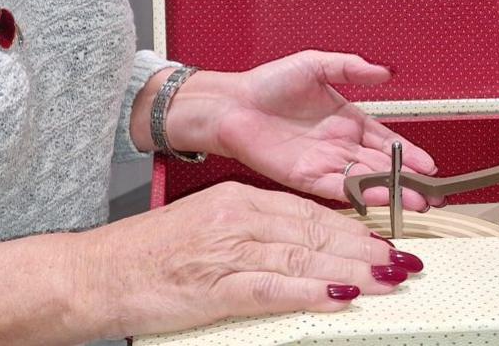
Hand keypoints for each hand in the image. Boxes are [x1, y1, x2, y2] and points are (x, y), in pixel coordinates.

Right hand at [80, 181, 418, 339]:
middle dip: (366, 246)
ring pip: (303, 257)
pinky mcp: (213, 286)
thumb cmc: (147, 257)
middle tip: (404, 259)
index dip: (353, 225)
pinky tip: (340, 297)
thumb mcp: (206, 229)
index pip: (308, 210)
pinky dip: (310, 292)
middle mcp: (236, 218)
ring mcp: (226, 251)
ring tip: (389, 277)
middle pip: (316, 231)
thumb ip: (253, 234)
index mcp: (236, 201)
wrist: (94, 274)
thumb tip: (302, 250)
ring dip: (353, 269)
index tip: (385, 237)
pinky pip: (272, 289)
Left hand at [172, 52, 440, 208]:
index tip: (431, 167)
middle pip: (382, 166)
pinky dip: (362, 195)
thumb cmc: (268, 83)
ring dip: (392, 192)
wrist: (231, 104)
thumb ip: (351, 67)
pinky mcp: (305, 178)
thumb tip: (386, 71)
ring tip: (418, 201)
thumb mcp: (315, 64)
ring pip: (366, 181)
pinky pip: (339, 188)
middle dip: (409, 181)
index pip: (386, 142)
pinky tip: (383, 198)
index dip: (409, 154)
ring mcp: (324, 163)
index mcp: (346, 121)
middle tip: (435, 194)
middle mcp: (339, 146)